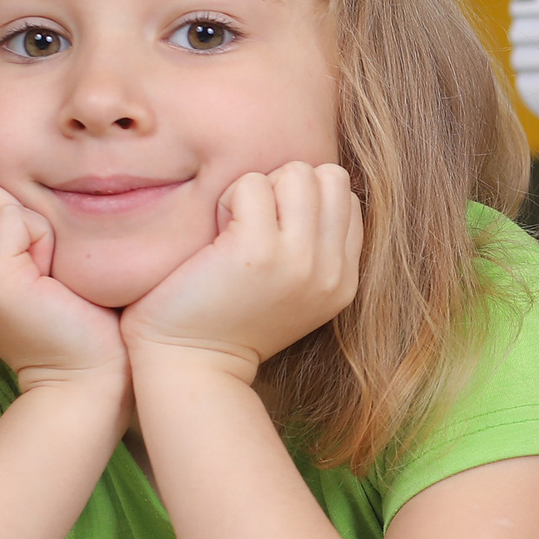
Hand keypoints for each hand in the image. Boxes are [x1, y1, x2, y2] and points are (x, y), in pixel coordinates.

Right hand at [0, 170, 125, 394]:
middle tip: (39, 257)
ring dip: (27, 220)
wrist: (86, 373)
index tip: (27, 248)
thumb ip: (3, 224)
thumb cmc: (76, 314)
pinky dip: (43, 237)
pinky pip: (12, 218)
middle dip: (11, 205)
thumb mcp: (30, 262)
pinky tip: (51, 275)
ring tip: (44, 266)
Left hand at [120, 161, 362, 382]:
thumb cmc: (227, 322)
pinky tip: (215, 237)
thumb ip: (314, 249)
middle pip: (330, 177)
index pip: (346, 199)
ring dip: (259, 189)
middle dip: (287, 186)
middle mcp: (331, 271)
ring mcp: (298, 260)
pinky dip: (227, 199)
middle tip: (253, 223)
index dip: (305, 201)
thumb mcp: (293, 292)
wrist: (192, 366)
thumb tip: (313, 188)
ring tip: (235, 227)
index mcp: (343, 280)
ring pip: (297, 173)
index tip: (272, 232)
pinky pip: (251, 184)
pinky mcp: (257, 251)